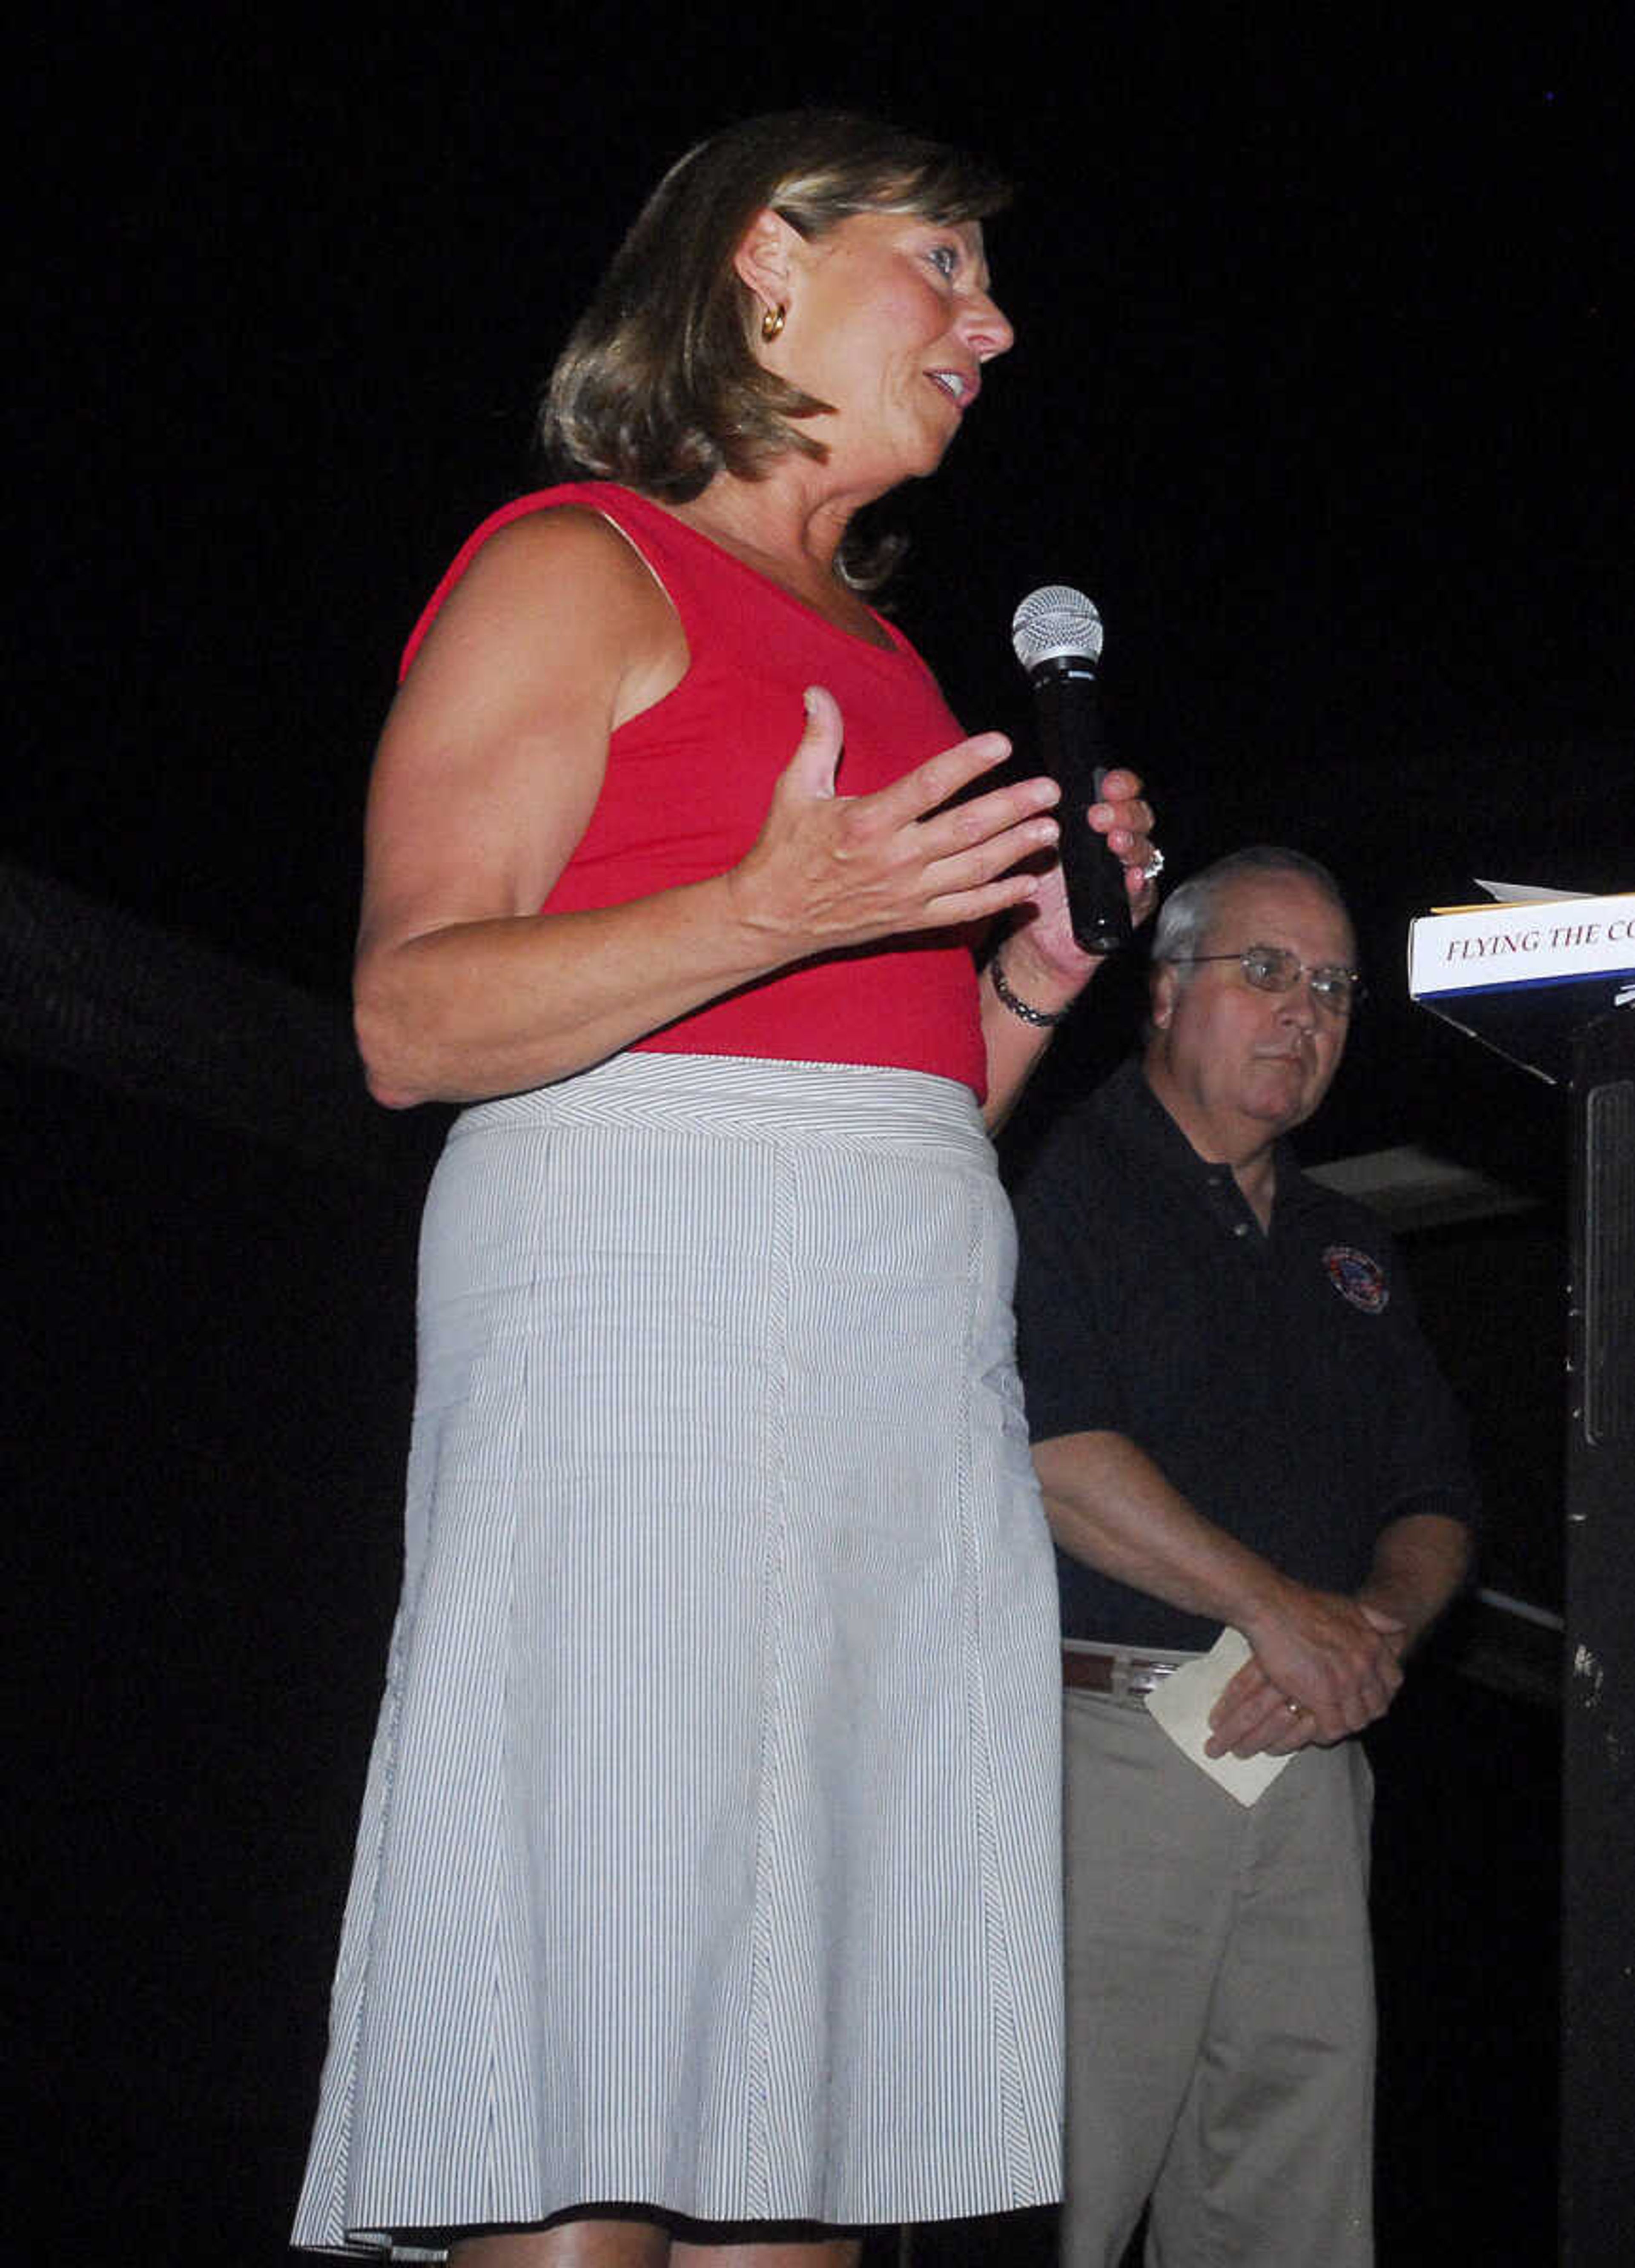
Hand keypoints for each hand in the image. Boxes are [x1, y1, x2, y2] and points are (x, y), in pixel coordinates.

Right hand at [727, 686, 1064, 955]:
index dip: (968, 762)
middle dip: (1013, 807)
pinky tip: (1028, 884)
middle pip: (967, 829)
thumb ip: (818, 739)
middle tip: (1049, 790)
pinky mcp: (911, 919)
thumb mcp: (794, 789)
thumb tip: (819, 691)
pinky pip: (964, 910)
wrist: (772, 916)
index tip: (1001, 743)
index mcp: (868, 820)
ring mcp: (907, 893)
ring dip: (1017, 849)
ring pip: (974, 869)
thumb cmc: (784, 849)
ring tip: (1050, 830)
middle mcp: (894, 858)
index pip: (929, 785)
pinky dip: (998, 899)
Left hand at [1003, 766, 1158, 984]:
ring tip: (1116, 841)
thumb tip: (1040, 791)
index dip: (1121, 786)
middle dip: (1124, 813)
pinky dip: (1139, 885)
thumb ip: (1044, 819)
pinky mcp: (1134, 908)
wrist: (1039, 937)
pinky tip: (1132, 878)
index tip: (1106, 783)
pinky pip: (1143, 894)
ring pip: (1145, 853)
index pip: (1123, 795)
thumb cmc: (1041, 886)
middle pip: (1140, 819)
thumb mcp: (1036, 846)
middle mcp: (1123, 844)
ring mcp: (1132, 875)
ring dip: (1132, 845)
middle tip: (1100, 815)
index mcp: (1103, 823)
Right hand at [1207, 1587, 1405, 1756]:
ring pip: (1356, 1722)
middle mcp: (1364, 1665)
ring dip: (1342, 1723)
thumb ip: (1377, 1620)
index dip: (1381, 1692)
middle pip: (1376, 1707)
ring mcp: (1345, 1682)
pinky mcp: (1321, 1696)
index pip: (1393, 1682)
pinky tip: (1311, 1722)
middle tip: (1343, 1711)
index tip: (1366, 1695)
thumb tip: (1400, 1628)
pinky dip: (1324, 1731)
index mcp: (1372, 1645)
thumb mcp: (1350, 1605)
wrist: (1271, 1606)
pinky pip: (1333, 1728)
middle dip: (1362, 1712)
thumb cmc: (1302, 1604)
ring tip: (1326, 1720)